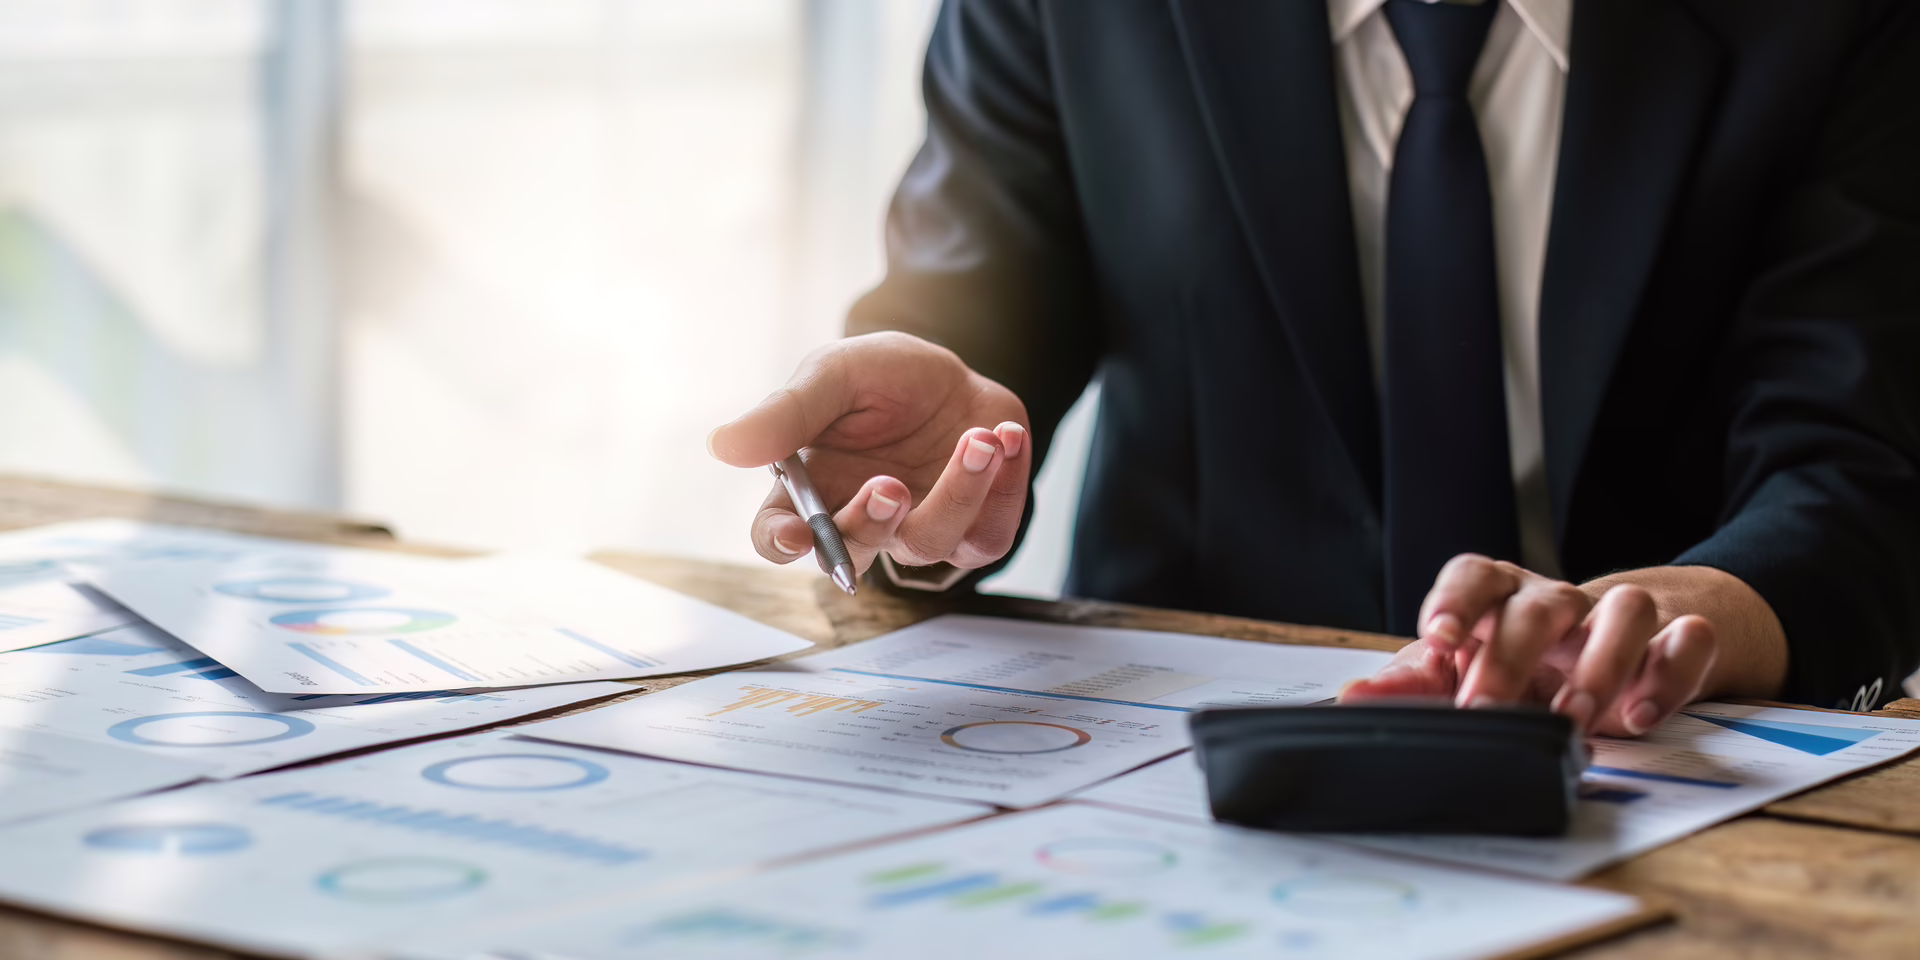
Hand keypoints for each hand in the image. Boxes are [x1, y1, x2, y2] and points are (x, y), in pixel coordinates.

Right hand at [708, 332, 1030, 578]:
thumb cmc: (882, 377)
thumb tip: (722, 446)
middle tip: (888, 484)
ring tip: (978, 440)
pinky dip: (1002, 487)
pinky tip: (1002, 438)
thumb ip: (787, 412)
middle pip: (851, 556)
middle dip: (869, 525)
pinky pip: (988, 537)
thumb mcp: (833, 375)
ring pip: (929, 547)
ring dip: (956, 493)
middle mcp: (860, 520)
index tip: (797, 533)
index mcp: (810, 491)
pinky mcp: (975, 530)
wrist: (955, 370)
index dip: (783, 544)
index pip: (779, 539)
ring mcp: (918, 531)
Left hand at [1342, 555, 1727, 736]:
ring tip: (1574, 715)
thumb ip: (1413, 687)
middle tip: (1488, 707)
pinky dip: (1671, 673)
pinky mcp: (1675, 644)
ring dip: (1599, 663)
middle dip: (1512, 657)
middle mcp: (1560, 603)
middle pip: (1540, 604)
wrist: (1621, 654)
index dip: (1454, 602)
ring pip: (1624, 609)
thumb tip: (1355, 698)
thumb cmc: (1527, 664)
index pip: (1474, 576)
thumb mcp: (1467, 676)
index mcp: (1502, 600)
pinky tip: (1642, 715)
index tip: (1437, 639)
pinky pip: (1689, 639)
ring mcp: (1619, 620)